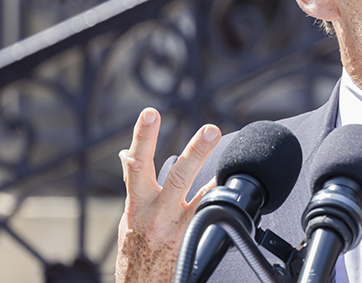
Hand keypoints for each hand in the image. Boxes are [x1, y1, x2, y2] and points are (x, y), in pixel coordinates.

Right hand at [115, 108, 220, 282]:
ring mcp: (178, 227)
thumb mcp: (129, 215)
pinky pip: (213, 214)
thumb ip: (133, 184)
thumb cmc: (135, 248)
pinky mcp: (194, 239)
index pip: (136, 165)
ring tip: (236, 159)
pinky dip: (222, 199)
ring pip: (202, 197)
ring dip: (220, 177)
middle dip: (196, 151)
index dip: (143, 138)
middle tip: (211, 129)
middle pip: (178, 177)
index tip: (150, 113)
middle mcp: (157, 214)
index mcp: (137, 204)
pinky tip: (235, 187)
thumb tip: (126, 154)